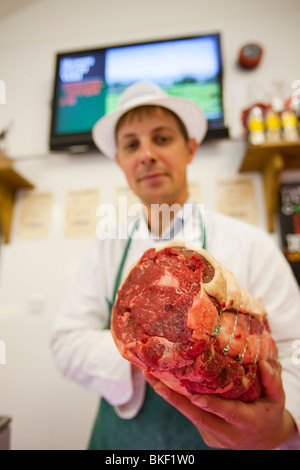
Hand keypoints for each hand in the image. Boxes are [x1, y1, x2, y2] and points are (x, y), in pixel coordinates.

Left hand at [145, 360, 296, 449]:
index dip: (212, 405)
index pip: (228, 414)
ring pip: (191, 417)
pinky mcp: (207, 436)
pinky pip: (192, 417)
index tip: (194, 396)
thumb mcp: (277, 400)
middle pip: (199, 418)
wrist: (266, 442)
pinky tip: (166, 385)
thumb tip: (263, 362)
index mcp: (247, 422)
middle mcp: (228, 433)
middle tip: (157, 385)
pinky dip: (179, 402)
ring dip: (171, 399)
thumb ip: (272, 382)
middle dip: (176, 402)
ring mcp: (215, 437)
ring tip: (153, 378)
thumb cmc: (270, 414)